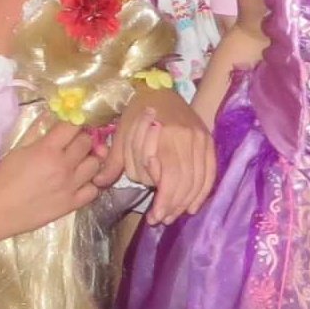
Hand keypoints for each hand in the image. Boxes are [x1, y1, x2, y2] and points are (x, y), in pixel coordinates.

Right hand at [0, 118, 104, 247]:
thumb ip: (37, 130)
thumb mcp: (17, 148)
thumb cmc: (1, 178)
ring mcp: (70, 187)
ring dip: (90, 159)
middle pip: (88, 143)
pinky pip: (94, 190)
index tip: (72, 124)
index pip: (73, 126)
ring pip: (96, 165)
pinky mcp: (71, 204)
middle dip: (83, 138)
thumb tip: (53, 113)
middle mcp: (63, 166)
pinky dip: (90, 183)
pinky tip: (80, 182)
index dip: (75, 121)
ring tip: (79, 162)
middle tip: (74, 143)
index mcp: (47, 150)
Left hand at [117, 90, 215, 223]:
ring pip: (198, 180)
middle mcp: (186, 137)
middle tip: (162, 219)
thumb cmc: (136, 112)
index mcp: (164, 135)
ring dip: (186, 202)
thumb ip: (113, 161)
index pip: (169, 177)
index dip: (164, 200)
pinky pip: (210, 172)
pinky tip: (192, 206)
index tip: (154, 216)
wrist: (158, 89)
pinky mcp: (208, 141)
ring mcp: (200, 139)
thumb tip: (99, 184)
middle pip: (185, 182)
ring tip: (173, 215)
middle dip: (173, 205)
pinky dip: (203, 192)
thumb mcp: (121, 134)